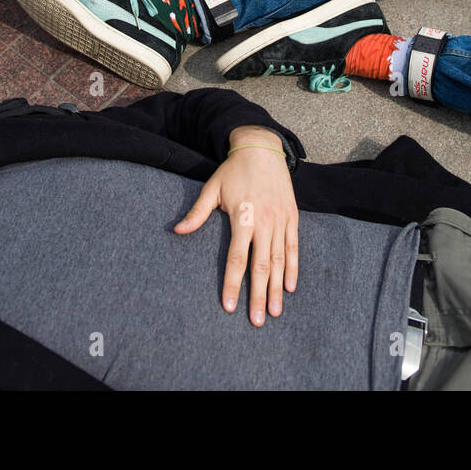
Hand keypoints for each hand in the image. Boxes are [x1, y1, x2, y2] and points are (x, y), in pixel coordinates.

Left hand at [175, 125, 298, 326]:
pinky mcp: (292, 217)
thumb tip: (177, 230)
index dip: (233, 283)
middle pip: (261, 266)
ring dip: (277, 287)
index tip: (229, 306)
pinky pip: (293, 247)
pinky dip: (292, 267)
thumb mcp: (212, 188)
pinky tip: (290, 287)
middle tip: (257, 321)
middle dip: (259, 295)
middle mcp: (263, 222)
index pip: (237, 258)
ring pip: (279, 260)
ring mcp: (280, 220)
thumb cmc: (234, 170)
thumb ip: (197, 213)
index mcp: (242, 217)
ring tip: (276, 312)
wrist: (262, 148)